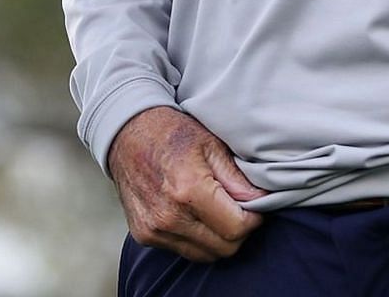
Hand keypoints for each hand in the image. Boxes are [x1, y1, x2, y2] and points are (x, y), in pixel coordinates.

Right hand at [108, 106, 266, 261]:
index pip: (236, 228)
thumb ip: (237, 178)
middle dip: (240, 231)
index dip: (254, 219)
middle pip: (223, 248)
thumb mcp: (213, 145)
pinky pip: (183, 250)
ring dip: (220, 239)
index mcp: (189, 191)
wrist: (128, 136)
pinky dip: (199, 240)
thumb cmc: (174, 134)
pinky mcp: (144, 236)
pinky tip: (201, 216)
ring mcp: (153, 230)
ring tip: (222, 212)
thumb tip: (261, 200)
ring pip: (205, 255)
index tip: (257, 206)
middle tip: (242, 210)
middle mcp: (168, 217)